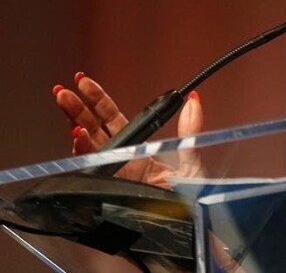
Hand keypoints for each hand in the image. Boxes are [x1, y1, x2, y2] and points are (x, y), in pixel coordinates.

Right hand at [53, 73, 203, 188]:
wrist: (191, 226)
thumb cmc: (193, 197)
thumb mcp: (193, 160)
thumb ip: (190, 130)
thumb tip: (194, 99)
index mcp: (139, 148)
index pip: (114, 118)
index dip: (98, 100)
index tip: (85, 83)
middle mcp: (122, 159)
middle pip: (95, 127)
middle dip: (79, 107)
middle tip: (66, 89)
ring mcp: (114, 173)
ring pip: (88, 143)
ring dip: (75, 123)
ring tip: (66, 103)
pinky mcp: (109, 187)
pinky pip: (90, 167)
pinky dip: (82, 150)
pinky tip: (79, 136)